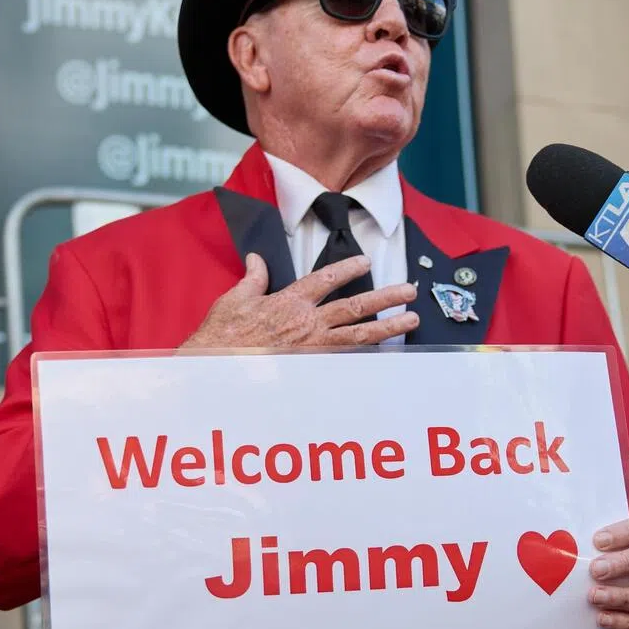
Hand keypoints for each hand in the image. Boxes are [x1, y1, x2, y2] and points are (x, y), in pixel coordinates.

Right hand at [184, 253, 419, 348]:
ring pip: (360, 333)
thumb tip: (257, 260)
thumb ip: (253, 278)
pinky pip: (347, 359)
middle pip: (355, 305)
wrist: (217, 368)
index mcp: (289, 301)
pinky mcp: (312, 366)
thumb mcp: (235, 298)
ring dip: (389, 326)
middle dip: (386, 297)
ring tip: (412, 319)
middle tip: (409, 290)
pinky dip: (368, 354)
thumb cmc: (222, 335)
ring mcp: (313, 346)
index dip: (348, 268)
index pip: (325, 279)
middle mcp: (307, 322)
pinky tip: (388, 352)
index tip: (365, 261)